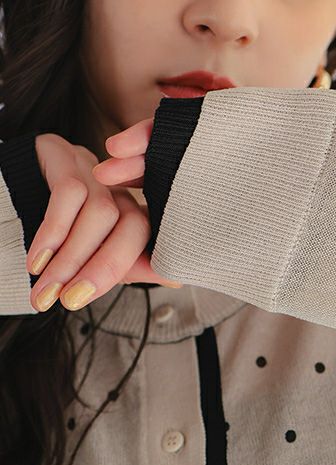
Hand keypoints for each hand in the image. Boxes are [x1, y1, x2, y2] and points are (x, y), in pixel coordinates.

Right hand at [27, 130, 180, 313]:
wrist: (1, 204)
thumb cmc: (54, 236)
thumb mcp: (93, 256)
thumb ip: (129, 268)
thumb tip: (177, 282)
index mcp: (132, 211)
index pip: (151, 241)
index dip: (145, 267)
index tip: (143, 290)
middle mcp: (119, 187)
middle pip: (132, 226)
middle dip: (102, 269)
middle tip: (71, 300)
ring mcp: (92, 168)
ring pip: (100, 215)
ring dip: (71, 258)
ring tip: (47, 288)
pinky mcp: (61, 153)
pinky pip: (67, 195)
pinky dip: (52, 233)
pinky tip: (37, 260)